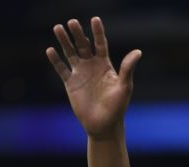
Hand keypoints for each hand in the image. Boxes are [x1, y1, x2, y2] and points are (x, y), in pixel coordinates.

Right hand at [46, 17, 141, 139]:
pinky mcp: (70, 83)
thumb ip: (128, 68)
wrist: (104, 125)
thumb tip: (138, 51)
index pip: (100, 43)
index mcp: (105, 64)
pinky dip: (56, 60)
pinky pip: (61, 69)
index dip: (98, 32)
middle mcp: (92, 66)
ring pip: (70, 53)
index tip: (95, 19)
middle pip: (83, 45)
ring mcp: (80, 73)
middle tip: (72, 22)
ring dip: (64, 41)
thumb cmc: (117, 107)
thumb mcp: (124, 87)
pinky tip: (50, 50)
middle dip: (77, 33)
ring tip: (58, 28)